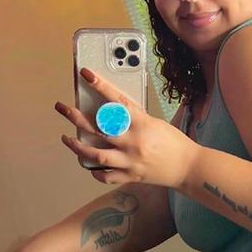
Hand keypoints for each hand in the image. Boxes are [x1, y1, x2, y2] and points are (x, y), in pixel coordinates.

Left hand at [54, 67, 198, 188]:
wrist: (187, 168)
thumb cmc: (173, 142)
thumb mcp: (154, 122)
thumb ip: (133, 118)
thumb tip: (110, 111)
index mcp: (141, 124)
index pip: (116, 101)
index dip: (100, 86)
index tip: (86, 75)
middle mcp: (133, 143)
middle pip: (97, 129)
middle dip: (76, 117)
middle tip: (63, 108)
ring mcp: (130, 162)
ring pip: (95, 155)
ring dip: (77, 146)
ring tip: (67, 138)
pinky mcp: (130, 176)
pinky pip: (106, 175)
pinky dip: (95, 170)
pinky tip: (89, 164)